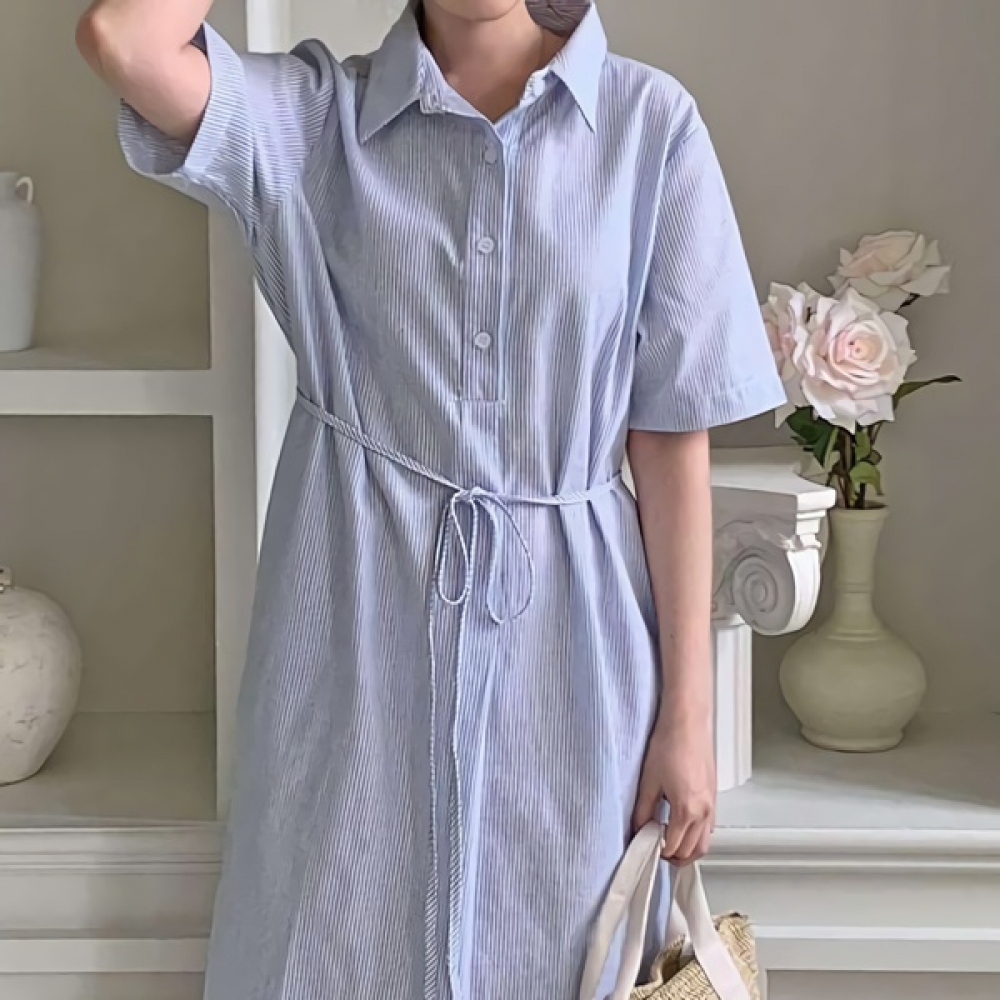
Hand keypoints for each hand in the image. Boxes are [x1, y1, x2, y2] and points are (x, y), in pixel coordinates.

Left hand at [632, 716, 715, 865]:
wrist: (687, 723)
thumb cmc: (670, 745)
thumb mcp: (649, 781)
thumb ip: (643, 810)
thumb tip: (638, 828)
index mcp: (687, 810)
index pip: (674, 847)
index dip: (659, 853)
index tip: (646, 849)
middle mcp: (704, 811)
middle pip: (694, 850)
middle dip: (676, 857)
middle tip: (658, 853)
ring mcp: (712, 804)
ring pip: (705, 841)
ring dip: (690, 849)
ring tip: (671, 845)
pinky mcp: (713, 795)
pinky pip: (710, 826)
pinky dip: (698, 835)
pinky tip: (684, 826)